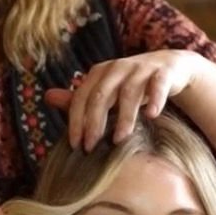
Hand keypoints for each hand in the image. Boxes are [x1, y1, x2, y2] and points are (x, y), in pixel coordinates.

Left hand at [45, 50, 201, 150]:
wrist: (168, 69)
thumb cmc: (130, 85)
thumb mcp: (104, 91)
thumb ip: (79, 98)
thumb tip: (47, 97)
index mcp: (99, 73)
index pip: (81, 97)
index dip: (76, 120)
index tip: (75, 145)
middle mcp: (117, 67)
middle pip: (101, 95)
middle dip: (94, 122)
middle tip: (91, 147)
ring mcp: (141, 68)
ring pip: (129, 92)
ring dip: (124, 117)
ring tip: (120, 139)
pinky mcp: (163, 72)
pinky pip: (158, 85)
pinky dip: (155, 99)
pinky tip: (152, 116)